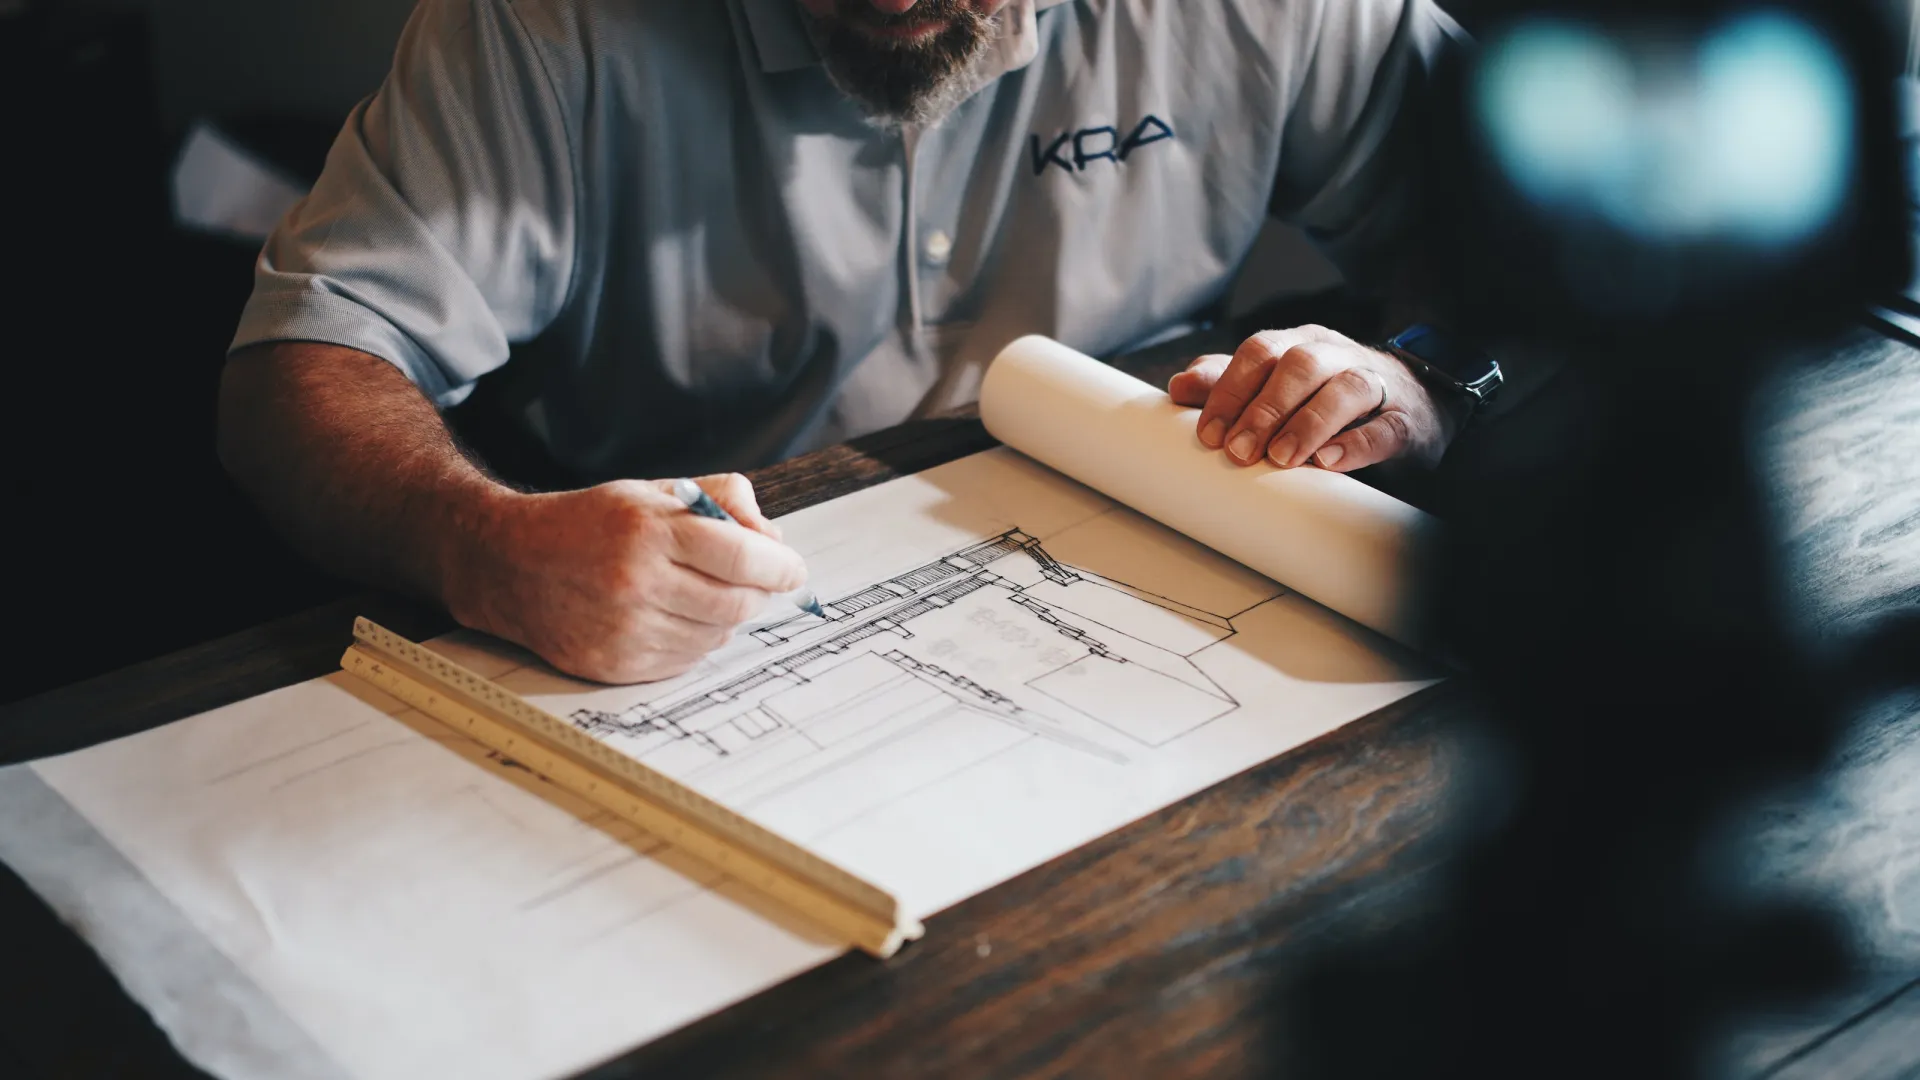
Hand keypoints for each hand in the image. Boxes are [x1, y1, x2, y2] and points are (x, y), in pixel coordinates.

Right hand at [444, 474, 807, 683]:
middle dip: (758, 592)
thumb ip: (721, 499)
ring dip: (725, 617)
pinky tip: (673, 616)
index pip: (744, 556)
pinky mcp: (616, 665)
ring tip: (698, 593)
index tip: (793, 569)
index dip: (781, 566)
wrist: (511, 565)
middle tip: (752, 580)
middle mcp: (637, 582)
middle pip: (738, 602)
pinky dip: (695, 640)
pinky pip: (687, 660)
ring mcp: (626, 629)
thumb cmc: (590, 523)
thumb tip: (774, 538)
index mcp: (649, 530)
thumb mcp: (652, 491)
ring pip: (717, 635)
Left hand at [1169, 324, 1458, 471]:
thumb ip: (1229, 383)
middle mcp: (1336, 355)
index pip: (1260, 352)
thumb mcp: (1276, 385)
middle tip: (1238, 451)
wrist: (1410, 404)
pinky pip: (1384, 427)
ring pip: (1344, 388)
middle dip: (1264, 409)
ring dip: (1307, 423)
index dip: (1230, 390)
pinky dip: (1355, 444)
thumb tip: (1178, 386)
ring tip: (1280, 459)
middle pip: (1299, 366)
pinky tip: (1329, 462)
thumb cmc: (1326, 396)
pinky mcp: (1403, 420)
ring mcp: (1375, 384)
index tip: (1208, 434)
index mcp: (1299, 344)